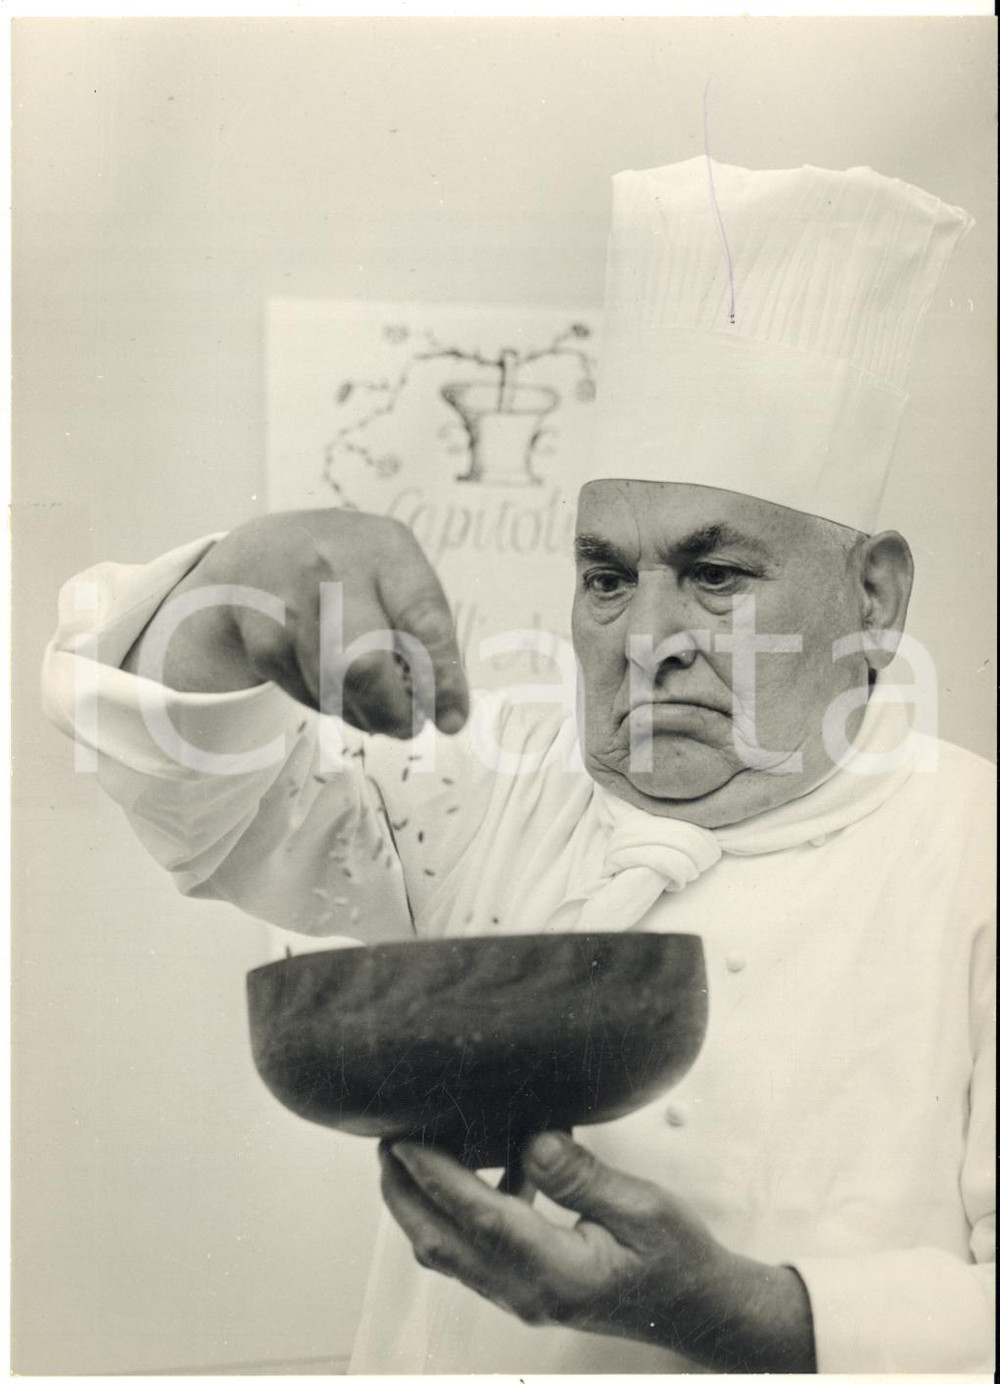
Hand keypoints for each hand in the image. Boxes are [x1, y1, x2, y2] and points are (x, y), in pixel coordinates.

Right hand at [124, 509, 468, 736]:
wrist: (262, 553)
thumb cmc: (353, 573)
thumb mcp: (396, 576)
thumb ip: (425, 634)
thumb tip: (448, 713)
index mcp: (384, 549)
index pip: (422, 620)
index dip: (440, 678)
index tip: (452, 721)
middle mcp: (332, 567)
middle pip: (363, 665)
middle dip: (393, 711)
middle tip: (409, 728)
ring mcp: (289, 602)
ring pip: (332, 689)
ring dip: (362, 713)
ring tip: (374, 706)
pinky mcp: (261, 636)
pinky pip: (305, 693)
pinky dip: (328, 704)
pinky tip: (335, 686)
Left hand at [379, 1132, 815, 1371]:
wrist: (697, 1310)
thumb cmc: (677, 1258)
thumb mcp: (643, 1208)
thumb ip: (583, 1177)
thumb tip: (532, 1141)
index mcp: (554, 1272)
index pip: (476, 1218)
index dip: (434, 1175)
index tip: (401, 1136)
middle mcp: (525, 1291)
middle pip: (440, 1242)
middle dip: (403, 1191)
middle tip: (386, 1135)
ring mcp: (521, 1296)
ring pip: (447, 1250)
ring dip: (421, 1202)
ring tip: (414, 1148)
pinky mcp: (525, 1288)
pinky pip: (472, 1250)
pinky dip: (457, 1210)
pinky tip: (487, 1167)